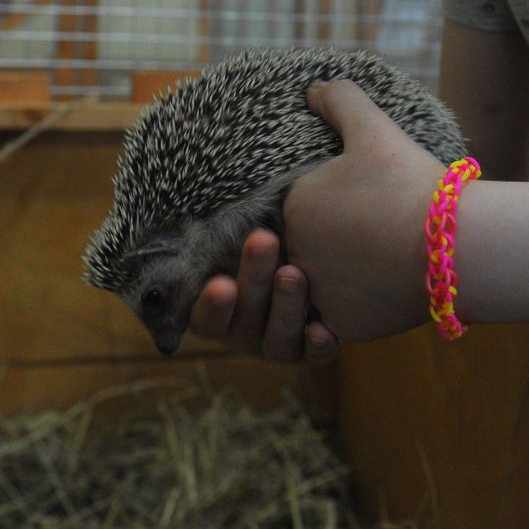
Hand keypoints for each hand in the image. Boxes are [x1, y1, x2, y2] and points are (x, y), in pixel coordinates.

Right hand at [187, 229, 340, 363]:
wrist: (311, 249)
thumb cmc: (264, 233)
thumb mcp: (238, 230)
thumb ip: (228, 221)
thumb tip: (203, 174)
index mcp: (214, 307)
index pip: (205, 314)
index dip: (212, 304)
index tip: (221, 283)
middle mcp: (241, 329)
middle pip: (243, 317)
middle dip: (253, 280)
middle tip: (264, 241)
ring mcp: (276, 341)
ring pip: (278, 337)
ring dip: (285, 307)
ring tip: (295, 274)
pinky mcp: (310, 346)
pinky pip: (314, 354)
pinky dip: (318, 344)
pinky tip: (325, 328)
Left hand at [283, 79, 446, 342]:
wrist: (456, 247)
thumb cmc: (411, 183)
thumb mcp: (375, 128)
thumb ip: (340, 100)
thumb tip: (313, 88)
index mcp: (293, 208)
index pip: (301, 203)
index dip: (334, 197)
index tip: (366, 193)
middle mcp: (292, 256)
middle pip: (309, 243)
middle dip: (335, 235)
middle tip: (377, 223)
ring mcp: (316, 297)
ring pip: (324, 281)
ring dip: (346, 269)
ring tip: (382, 253)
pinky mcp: (343, 328)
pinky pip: (343, 314)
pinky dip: (363, 300)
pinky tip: (387, 282)